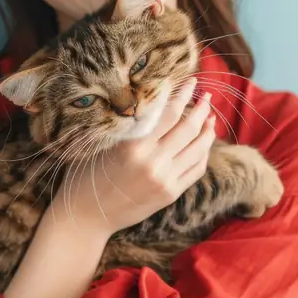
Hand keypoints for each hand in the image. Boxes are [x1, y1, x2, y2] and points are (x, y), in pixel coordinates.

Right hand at [51, 79, 215, 238]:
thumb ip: (135, 127)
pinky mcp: (170, 194)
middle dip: (201, 108)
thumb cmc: (90, 175)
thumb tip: (160, 104)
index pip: (168, 113)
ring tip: (210, 116)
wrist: (88, 215)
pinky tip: (203, 142)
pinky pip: (196, 169)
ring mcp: (165, 180)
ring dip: (207, 129)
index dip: (182, 94)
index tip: (190, 81)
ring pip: (198, 148)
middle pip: (189, 128)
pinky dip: (203, 152)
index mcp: (134, 146)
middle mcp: (153, 162)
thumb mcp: (108, 144)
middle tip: (205, 95)